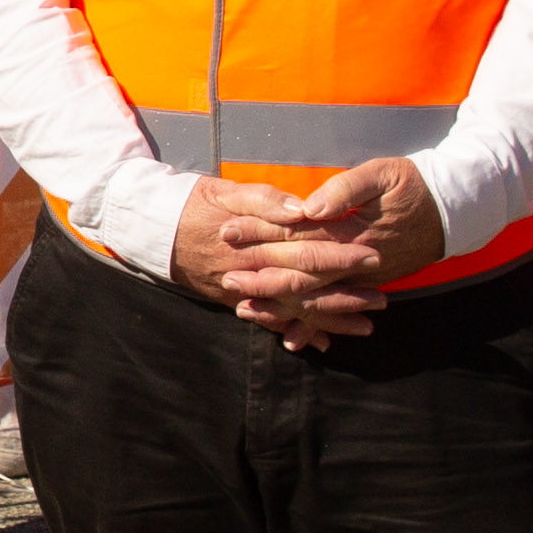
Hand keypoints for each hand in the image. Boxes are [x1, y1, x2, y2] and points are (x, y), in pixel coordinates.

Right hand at [171, 167, 404, 352]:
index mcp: (254, 242)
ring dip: (330, 320)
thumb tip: (305, 209)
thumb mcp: (227, 190)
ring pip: (292, 311)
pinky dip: (296, 332)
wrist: (150, 228)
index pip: (305, 252)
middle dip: (346, 296)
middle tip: (382, 300)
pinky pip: (269, 322)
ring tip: (366, 326)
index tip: (373, 258)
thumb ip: (266, 200)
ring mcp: (241, 292)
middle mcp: (250, 273)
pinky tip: (322, 342)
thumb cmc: (193, 203)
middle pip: (305, 289)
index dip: (341, 257)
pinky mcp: (234, 301)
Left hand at [232, 158, 446, 348]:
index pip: (298, 235)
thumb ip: (345, 191)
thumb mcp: (383, 175)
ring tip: (245, 311)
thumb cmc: (415, 184)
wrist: (455, 209)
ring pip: (316, 299)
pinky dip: (314, 325)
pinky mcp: (369, 285)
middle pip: (302, 274)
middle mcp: (357, 263)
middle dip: (261, 277)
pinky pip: (337, 310)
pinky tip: (291, 338)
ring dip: (280, 307)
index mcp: (354, 232)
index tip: (228, 232)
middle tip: (226, 280)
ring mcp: (364, 279)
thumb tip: (308, 208)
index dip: (261, 233)